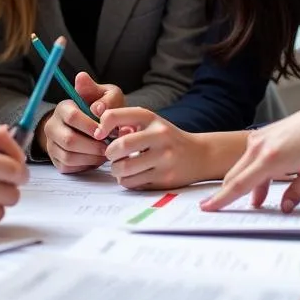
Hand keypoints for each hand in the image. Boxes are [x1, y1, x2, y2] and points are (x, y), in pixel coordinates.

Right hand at [36, 72, 120, 172]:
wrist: (93, 125)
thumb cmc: (101, 109)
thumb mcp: (107, 96)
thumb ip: (107, 98)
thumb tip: (99, 108)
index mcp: (63, 107)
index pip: (72, 117)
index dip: (90, 126)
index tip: (104, 131)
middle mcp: (52, 125)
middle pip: (69, 140)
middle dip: (92, 146)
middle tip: (108, 146)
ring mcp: (52, 144)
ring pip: (69, 156)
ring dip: (91, 157)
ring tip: (104, 152)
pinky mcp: (56, 159)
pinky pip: (69, 167)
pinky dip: (85, 165)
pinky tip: (96, 158)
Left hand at [98, 108, 223, 189]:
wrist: (200, 155)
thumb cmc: (167, 138)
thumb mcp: (151, 123)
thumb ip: (127, 123)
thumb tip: (100, 133)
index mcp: (151, 118)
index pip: (116, 115)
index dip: (102, 126)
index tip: (99, 135)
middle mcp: (160, 136)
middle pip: (121, 146)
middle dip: (109, 154)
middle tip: (111, 156)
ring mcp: (164, 158)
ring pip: (124, 168)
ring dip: (116, 170)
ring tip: (120, 168)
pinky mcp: (165, 179)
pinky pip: (133, 183)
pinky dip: (126, 181)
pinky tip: (132, 175)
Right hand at [200, 92, 299, 212]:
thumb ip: (296, 193)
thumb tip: (285, 207)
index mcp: (271, 159)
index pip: (240, 185)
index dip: (222, 199)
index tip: (208, 207)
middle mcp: (260, 147)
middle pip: (234, 176)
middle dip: (228, 193)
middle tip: (221, 207)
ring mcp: (259, 138)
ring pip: (242, 167)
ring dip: (245, 184)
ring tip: (258, 201)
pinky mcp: (263, 134)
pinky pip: (250, 157)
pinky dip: (252, 172)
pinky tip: (264, 183)